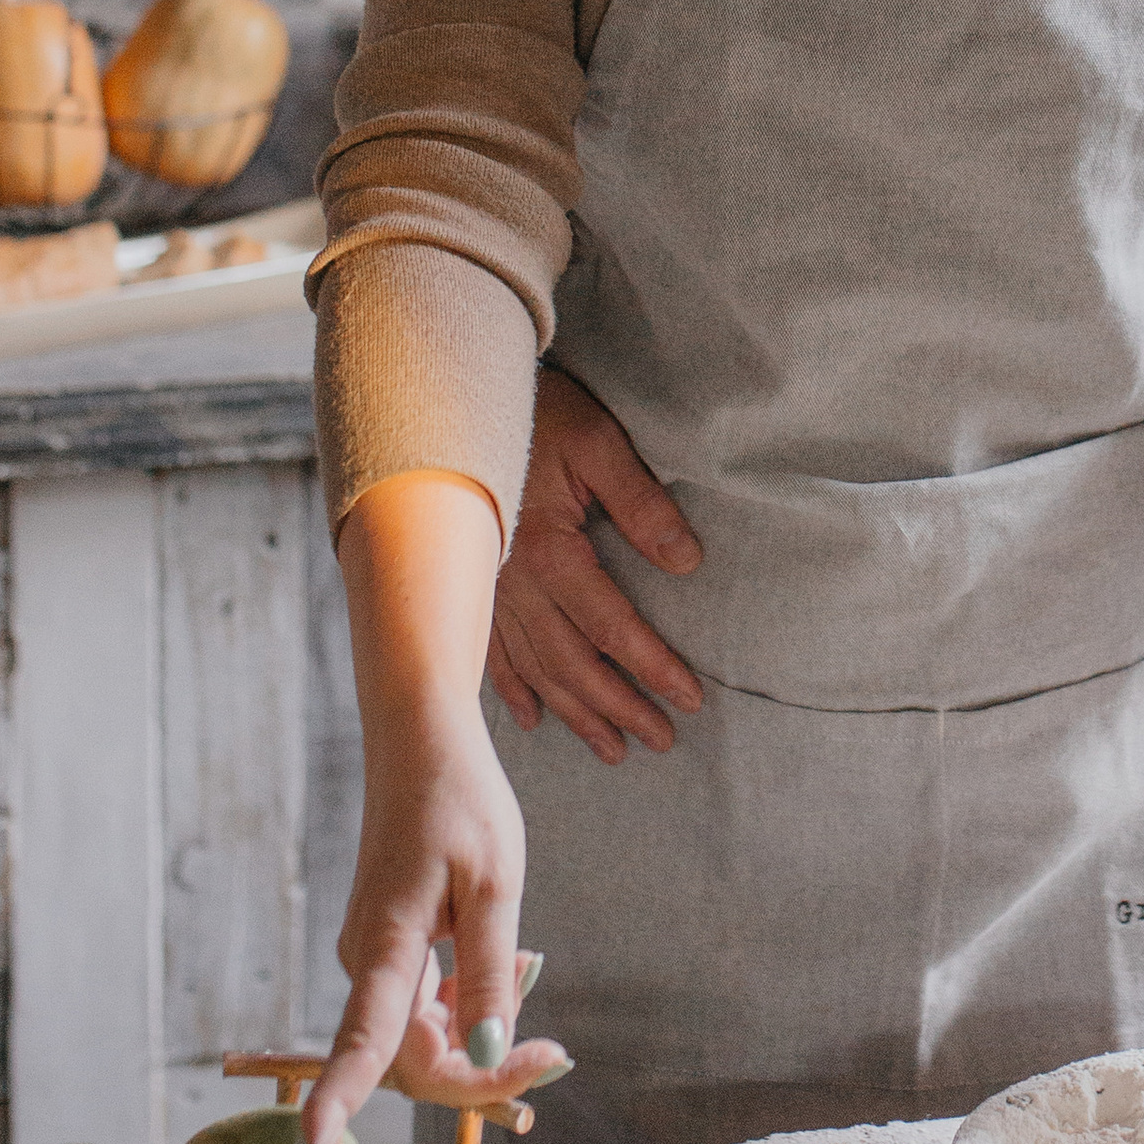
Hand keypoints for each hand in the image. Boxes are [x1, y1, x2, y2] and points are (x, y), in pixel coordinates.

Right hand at [304, 694, 566, 1143]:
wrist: (420, 739)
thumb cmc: (459, 799)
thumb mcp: (495, 884)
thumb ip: (489, 975)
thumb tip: (490, 1054)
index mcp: (386, 946)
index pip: (361, 1042)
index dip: (335, 1101)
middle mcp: (368, 964)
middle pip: (417, 1059)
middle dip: (483, 1070)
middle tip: (554, 1053)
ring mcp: (374, 961)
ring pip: (426, 1034)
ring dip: (481, 1029)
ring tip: (523, 963)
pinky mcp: (387, 953)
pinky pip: (425, 1007)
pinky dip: (469, 1004)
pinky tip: (503, 961)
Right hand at [486, 365, 704, 764]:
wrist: (455, 395)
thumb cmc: (537, 413)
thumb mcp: (598, 442)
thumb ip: (641, 502)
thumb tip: (686, 561)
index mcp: (548, 551)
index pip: (611, 628)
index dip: (652, 667)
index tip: (688, 700)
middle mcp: (511, 585)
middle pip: (572, 664)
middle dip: (618, 707)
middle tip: (660, 740)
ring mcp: (484, 592)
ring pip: (533, 669)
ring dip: (574, 712)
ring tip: (613, 748)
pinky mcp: (468, 586)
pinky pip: (488, 653)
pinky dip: (512, 690)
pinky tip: (533, 719)